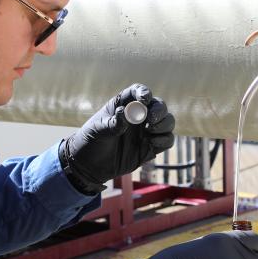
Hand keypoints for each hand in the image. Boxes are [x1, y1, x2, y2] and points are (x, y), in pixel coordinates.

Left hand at [59, 84, 174, 193]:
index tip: (144, 100)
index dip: (144, 93)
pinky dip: (164, 140)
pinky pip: (167, 140)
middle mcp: (139, 116)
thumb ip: (113, 122)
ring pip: (167, 121)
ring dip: (164, 124)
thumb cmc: (91, 141)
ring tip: (150, 130)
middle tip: (150, 120)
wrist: (90, 166)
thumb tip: (124, 112)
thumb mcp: (98, 130)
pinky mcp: (151, 147)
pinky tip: (152, 143)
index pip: (138, 92)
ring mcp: (146, 132)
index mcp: (124, 105)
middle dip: (159, 110)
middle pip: (159, 105)